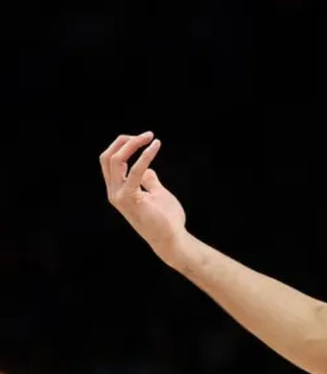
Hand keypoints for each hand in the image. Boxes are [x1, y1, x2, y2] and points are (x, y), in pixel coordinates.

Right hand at [100, 132, 188, 267]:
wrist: (171, 239)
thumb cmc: (167, 218)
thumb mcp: (157, 193)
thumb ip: (149, 181)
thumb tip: (147, 169)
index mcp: (118, 189)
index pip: (110, 161)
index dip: (124, 146)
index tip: (145, 139)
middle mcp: (114, 192)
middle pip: (107, 158)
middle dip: (124, 141)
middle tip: (147, 134)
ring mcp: (119, 196)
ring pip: (115, 160)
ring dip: (133, 145)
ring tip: (151, 137)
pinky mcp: (130, 199)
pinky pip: (134, 172)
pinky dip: (144, 157)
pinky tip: (155, 147)